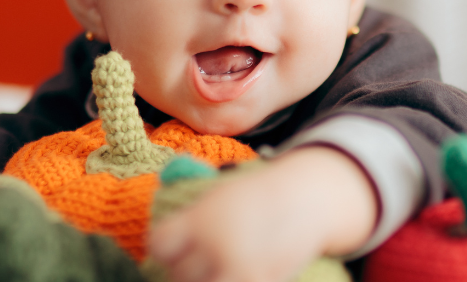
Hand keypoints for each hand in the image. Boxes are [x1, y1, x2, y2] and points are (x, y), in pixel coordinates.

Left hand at [148, 146, 377, 281]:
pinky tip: (234, 273)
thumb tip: (159, 222)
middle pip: (179, 273)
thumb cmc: (257, 196)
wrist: (307, 199)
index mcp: (202, 217)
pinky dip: (229, 279)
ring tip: (215, 271)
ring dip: (206, 279)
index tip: (174, 246)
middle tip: (198, 262)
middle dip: (185, 269)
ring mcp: (240, 268)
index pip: (159, 244)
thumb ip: (189, 214)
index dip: (164, 248)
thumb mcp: (218, 193)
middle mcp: (217, 243)